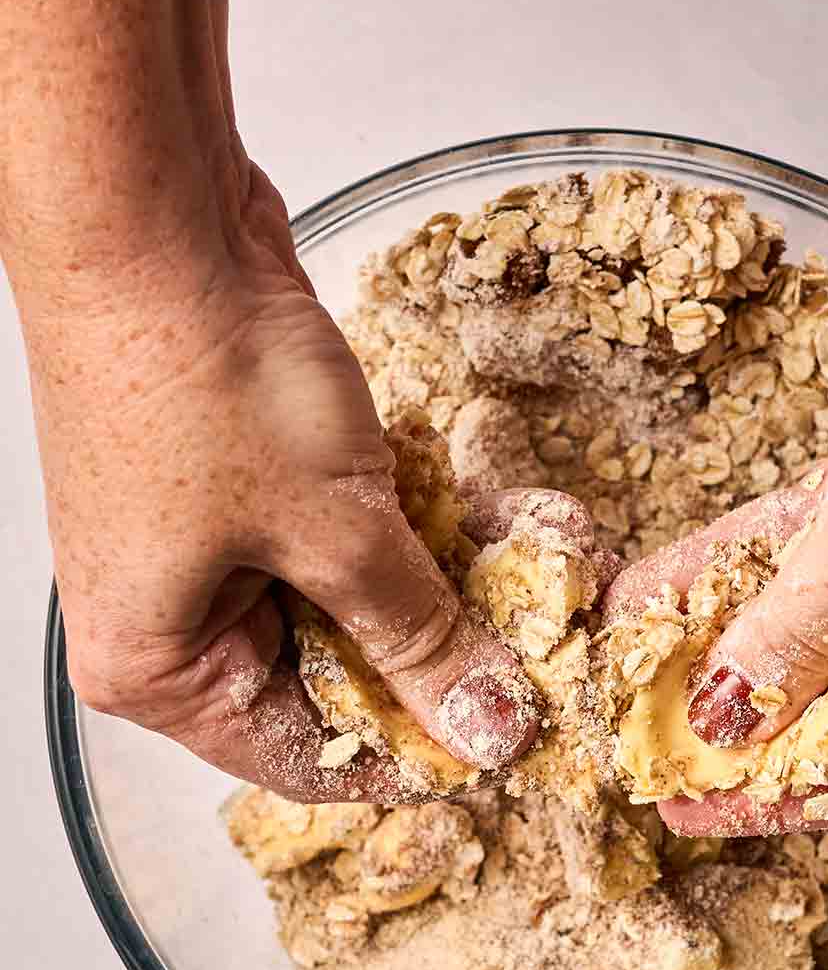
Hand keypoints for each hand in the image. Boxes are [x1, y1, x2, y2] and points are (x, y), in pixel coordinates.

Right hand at [22, 167, 539, 800]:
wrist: (153, 209)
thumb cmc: (205, 375)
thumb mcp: (336, 532)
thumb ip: (419, 638)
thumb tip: (486, 727)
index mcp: (157, 669)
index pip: (310, 760)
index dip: (418, 754)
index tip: (509, 739)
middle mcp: (168, 621)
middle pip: (332, 679)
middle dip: (437, 648)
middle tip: (532, 640)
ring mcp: (200, 548)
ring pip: (345, 599)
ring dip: (431, 577)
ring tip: (521, 558)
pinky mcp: (235, 483)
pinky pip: (335, 533)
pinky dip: (400, 521)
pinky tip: (472, 504)